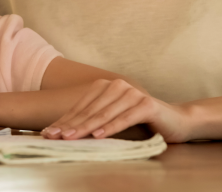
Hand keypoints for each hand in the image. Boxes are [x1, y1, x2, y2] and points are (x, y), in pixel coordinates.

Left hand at [41, 79, 189, 143]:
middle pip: (89, 110)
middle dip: (70, 125)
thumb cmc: (139, 121)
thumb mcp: (112, 118)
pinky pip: (125, 117)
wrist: (175, 120)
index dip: (64, 120)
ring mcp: (132, 93)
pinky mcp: (146, 104)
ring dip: (86, 127)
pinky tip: (99, 135)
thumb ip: (93, 120)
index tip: (49, 133)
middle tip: (54, 136)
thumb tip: (64, 130)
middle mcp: (117, 86)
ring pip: (104, 114)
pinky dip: (111, 127)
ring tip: (71, 137)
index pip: (81, 107)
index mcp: (105, 87)